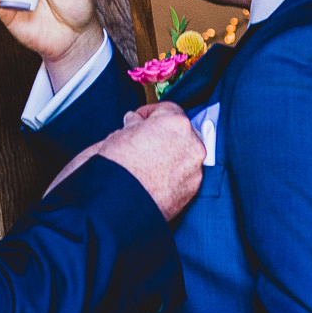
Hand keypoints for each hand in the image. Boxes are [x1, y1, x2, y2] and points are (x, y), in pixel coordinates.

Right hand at [94, 100, 205, 220]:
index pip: (167, 109)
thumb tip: (134, 123)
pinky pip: (184, 176)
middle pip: (180, 132)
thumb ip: (133, 125)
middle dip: (163, 136)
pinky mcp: (192, 191)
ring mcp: (194, 169)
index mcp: (175, 123)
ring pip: (184, 155)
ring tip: (146, 164)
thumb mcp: (118, 135)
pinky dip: (173, 175)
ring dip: (169, 156)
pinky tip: (154, 179)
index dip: (149, 114)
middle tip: (142, 142)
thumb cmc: (117, 168)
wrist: (118, 203)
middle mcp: (192, 144)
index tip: (138, 120)